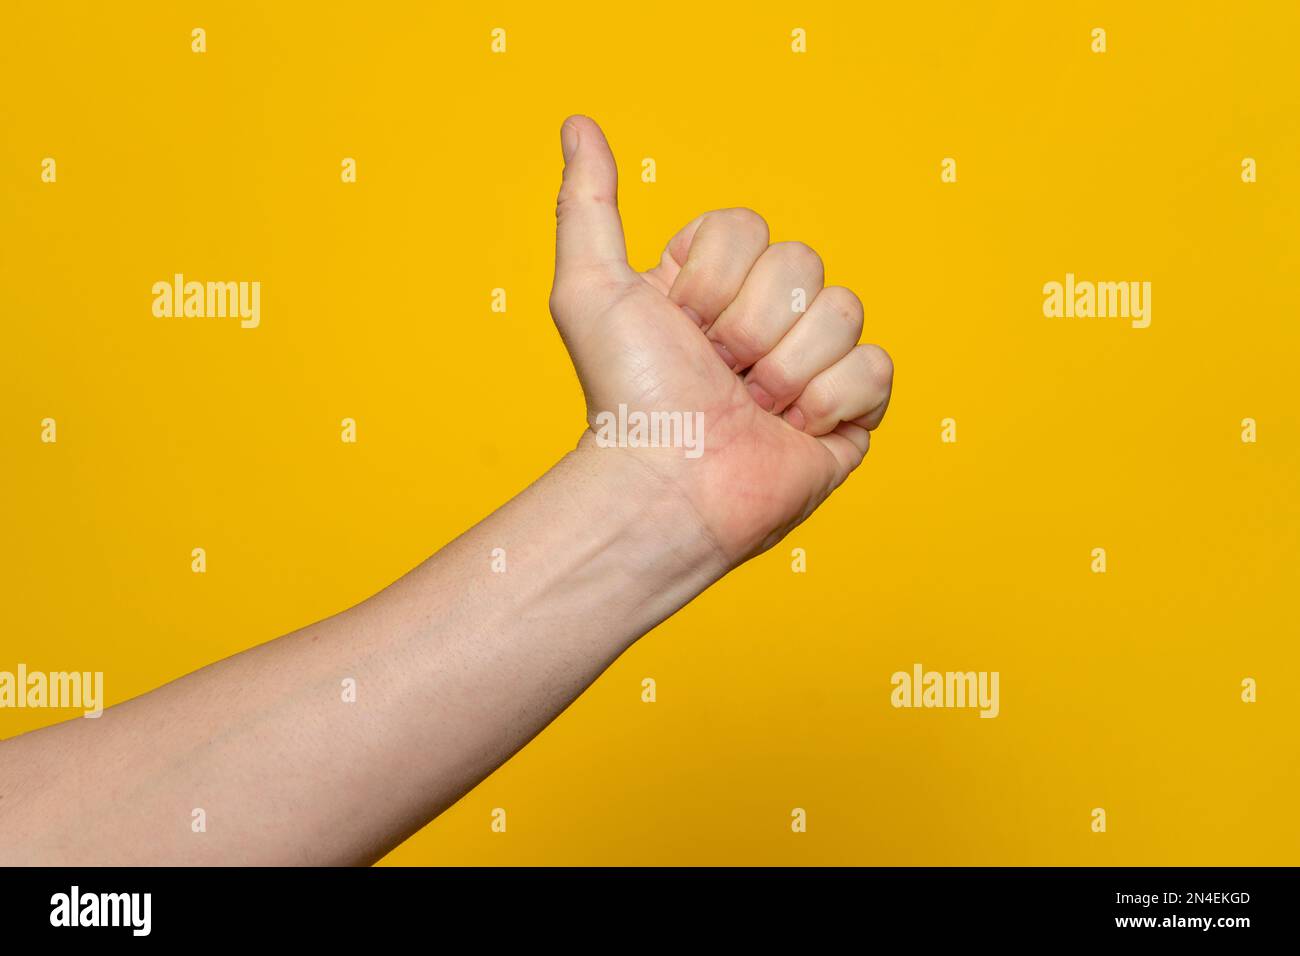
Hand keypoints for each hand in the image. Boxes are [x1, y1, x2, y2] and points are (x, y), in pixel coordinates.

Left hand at [550, 116, 893, 564]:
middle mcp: (764, 317)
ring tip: (750, 409)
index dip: (713, 279)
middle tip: (716, 375)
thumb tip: (578, 125)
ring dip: (786, 369)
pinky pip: (878, 366)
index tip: (678, 327)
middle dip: (749, 327)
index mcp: (714, 285)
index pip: (750, 227)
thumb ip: (588, 204)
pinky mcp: (851, 411)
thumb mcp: (591, 290)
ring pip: (843, 310)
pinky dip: (832, 401)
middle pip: (802, 262)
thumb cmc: (626, 397)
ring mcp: (811, 363)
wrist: (668, 485)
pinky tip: (791, 430)